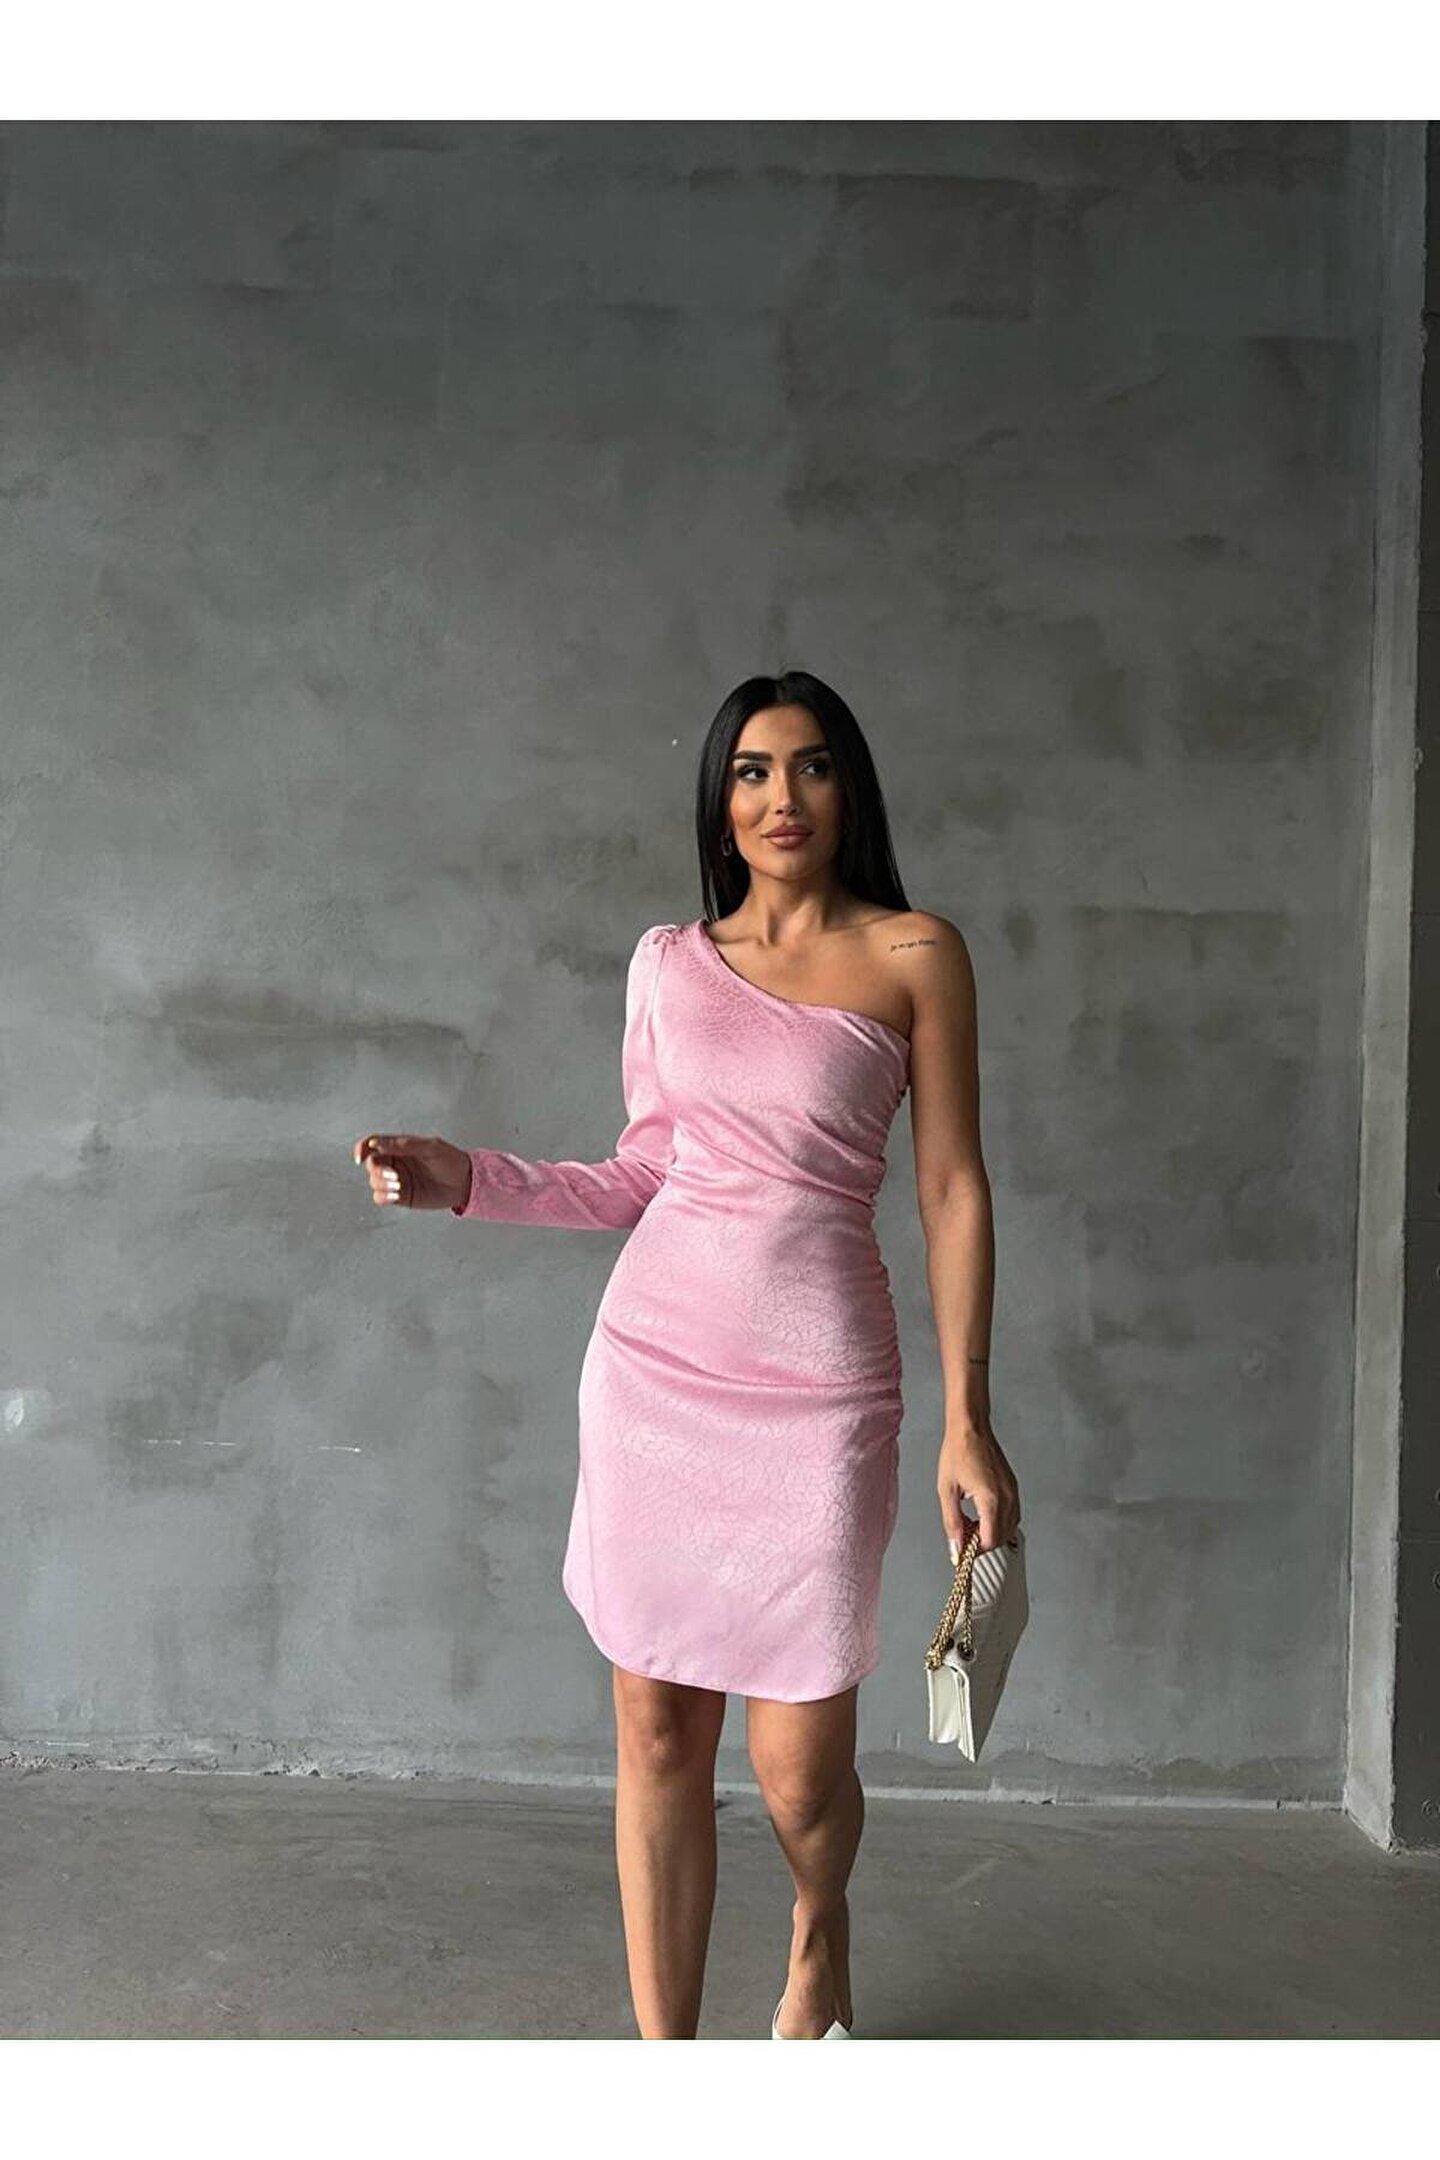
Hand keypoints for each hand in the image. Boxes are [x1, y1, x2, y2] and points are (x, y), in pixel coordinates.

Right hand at [353, 1132, 470, 1211]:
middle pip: (371, 1164)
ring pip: (373, 1182)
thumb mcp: (430, 1147)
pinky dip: (383, 1196)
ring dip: (381, 1184)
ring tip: (399, 1185)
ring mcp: (396, 1180)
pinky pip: (380, 1198)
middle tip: (394, 1175)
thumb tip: (376, 1143)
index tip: (360, 1157)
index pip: (372, 1144)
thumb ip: (403, 1145)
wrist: (464, 1183)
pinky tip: (396, 1195)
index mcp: (399, 1147)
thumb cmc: (450, 1160)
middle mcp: (395, 1162)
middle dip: (377, 1170)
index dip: (361, 1149)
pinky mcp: (400, 1196)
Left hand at [937, 1422, 1020, 1559]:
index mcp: (991, 1500)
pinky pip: (1012, 1514)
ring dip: (992, 1532)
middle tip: (964, 1535)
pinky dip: (999, 1522)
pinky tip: (982, 1514)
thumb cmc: (958, 1453)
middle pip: (1002, 1537)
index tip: (963, 1548)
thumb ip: (952, 1522)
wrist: (971, 1428)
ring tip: (971, 1523)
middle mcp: (1007, 1498)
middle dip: (983, 1542)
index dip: (976, 1550)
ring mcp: (1013, 1492)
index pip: (990, 1540)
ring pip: (1010, 1527)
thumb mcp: (947, 1490)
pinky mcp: (1013, 1488)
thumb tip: (956, 1546)